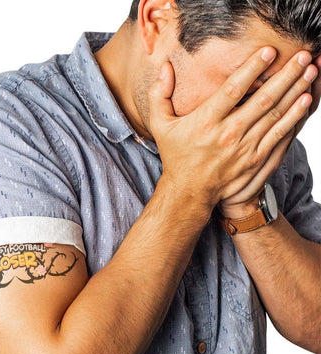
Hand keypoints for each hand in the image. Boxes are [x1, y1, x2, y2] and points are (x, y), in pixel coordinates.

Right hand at [148, 47, 317, 212]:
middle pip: (263, 100)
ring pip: (275, 116)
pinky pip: (279, 136)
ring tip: (310, 72)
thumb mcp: (160, 125)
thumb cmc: (176, 155)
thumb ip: (159, 95)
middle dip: (285, 75)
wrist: (189, 191)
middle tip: (301, 56)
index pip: (233, 89)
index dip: (253, 68)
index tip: (269, 51)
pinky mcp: (255, 161)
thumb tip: (165, 67)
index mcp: (205, 121)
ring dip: (295, 92)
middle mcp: (227, 134)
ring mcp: (244, 149)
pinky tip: (305, 102)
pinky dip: (294, 118)